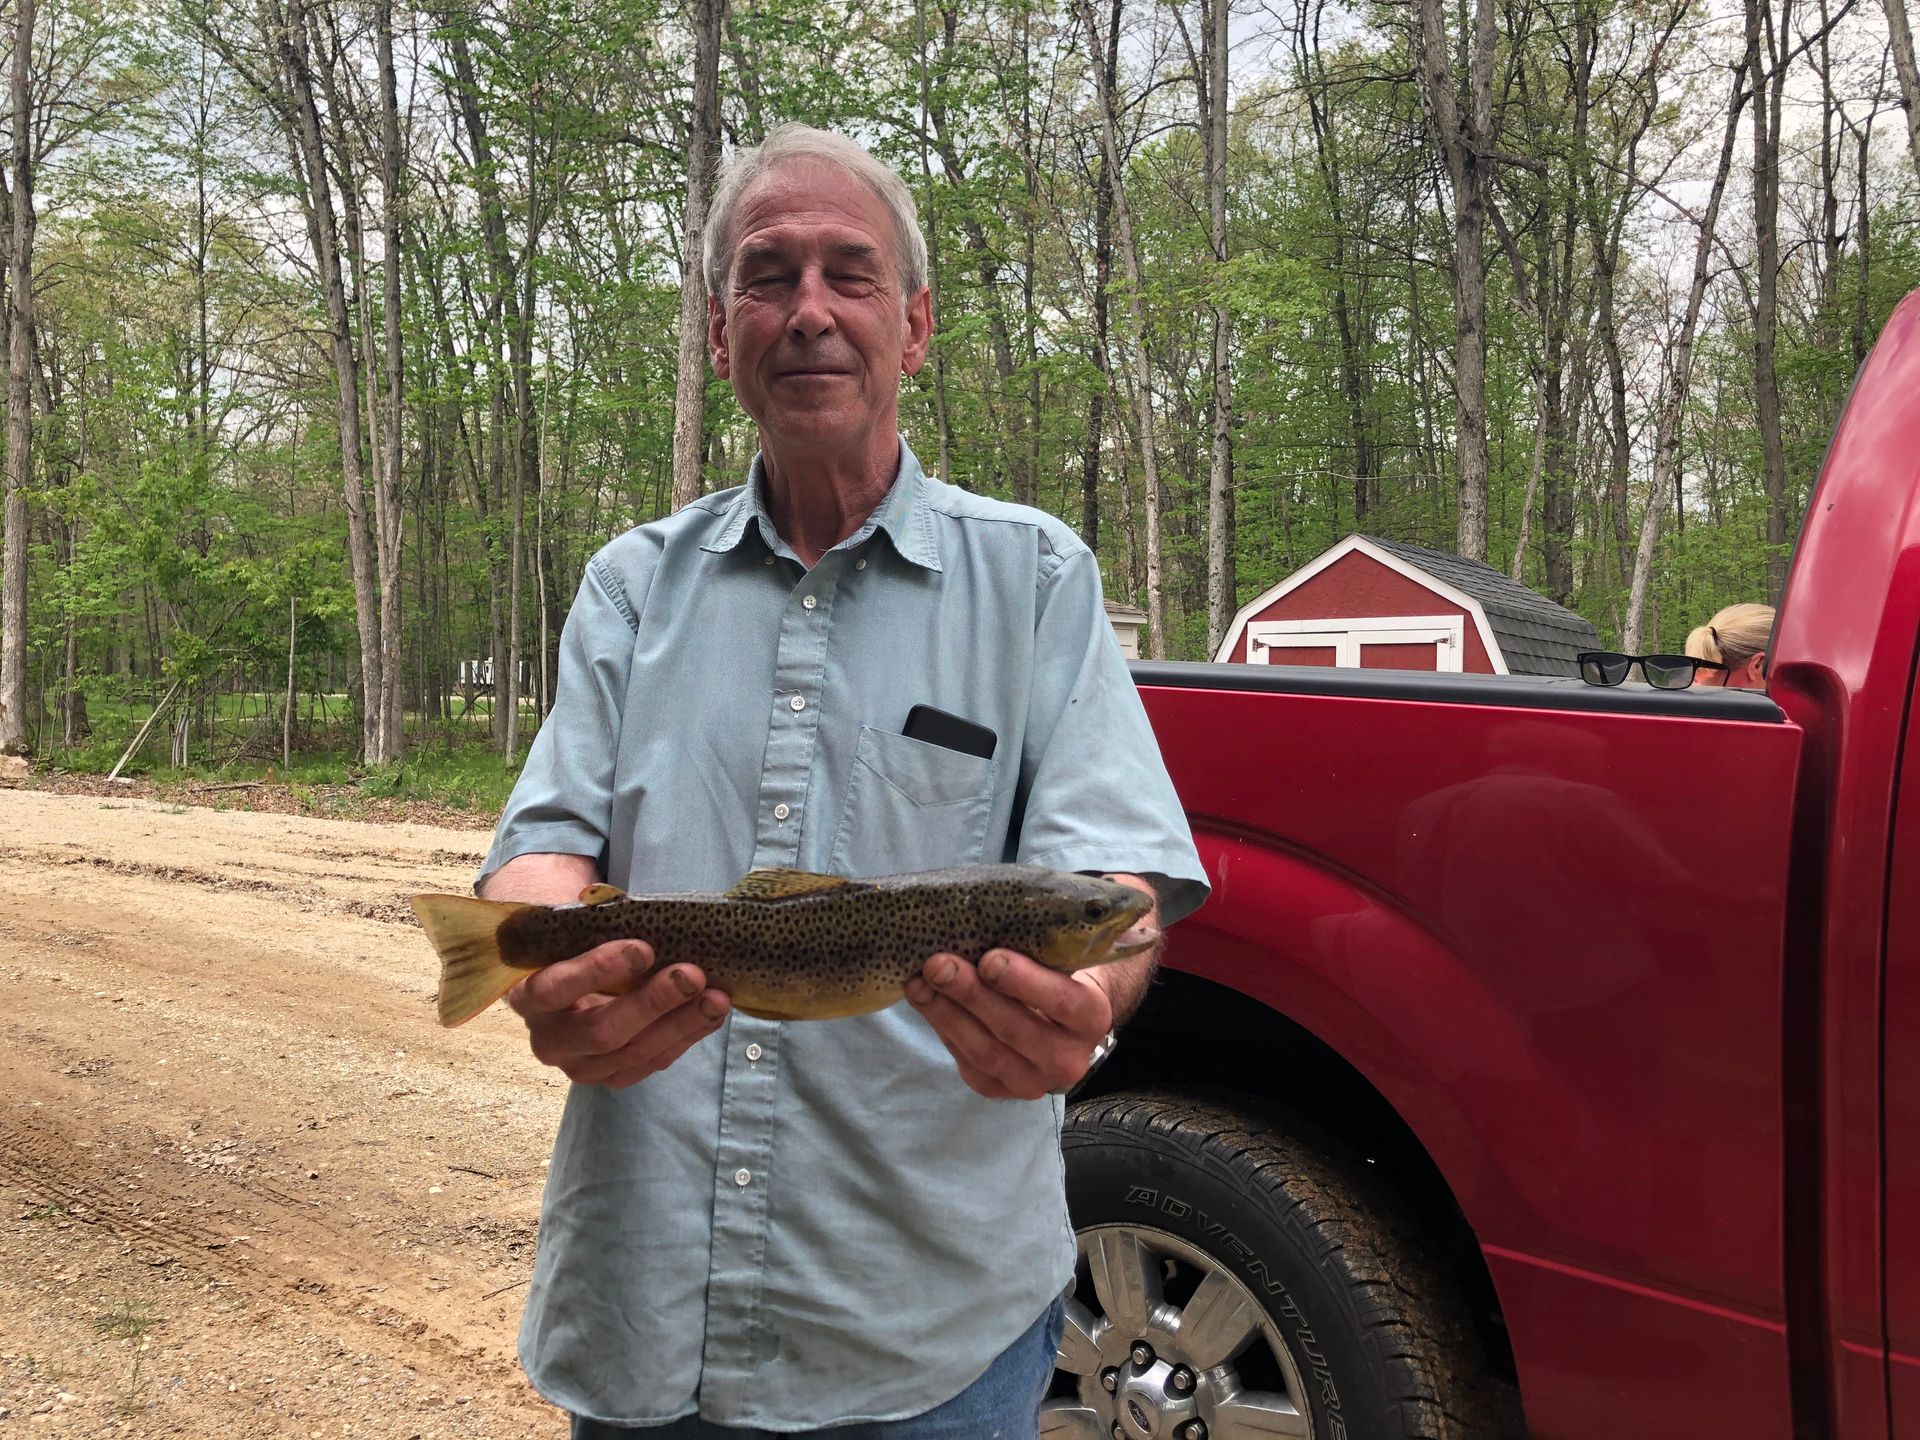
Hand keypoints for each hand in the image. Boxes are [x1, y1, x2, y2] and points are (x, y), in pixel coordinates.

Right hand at [505, 940, 730, 1087]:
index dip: (598, 970)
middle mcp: (549, 1040)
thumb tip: (637, 914)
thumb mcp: (572, 933)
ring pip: (634, 1053)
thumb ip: (594, 927)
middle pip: (601, 1031)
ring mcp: (581, 1065)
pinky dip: (687, 1036)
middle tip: (692, 975)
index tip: (642, 949)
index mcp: (528, 997)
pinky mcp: (612, 1077)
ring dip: (681, 1023)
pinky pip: (653, 1063)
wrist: (568, 981)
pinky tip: (712, 1014)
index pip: (556, 988)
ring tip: (717, 997)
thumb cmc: (574, 948)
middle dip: (652, 1003)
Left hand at [904, 948, 1113, 1099]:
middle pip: (1015, 1030)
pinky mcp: (1001, 1090)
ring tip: (920, 982)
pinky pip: (968, 1063)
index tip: (989, 957)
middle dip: (971, 994)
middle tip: (938, 964)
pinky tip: (926, 1002)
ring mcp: (1034, 1082)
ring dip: (947, 1014)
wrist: (1059, 1019)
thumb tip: (984, 920)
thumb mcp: (1059, 957)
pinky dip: (944, 1029)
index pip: (1062, 1002)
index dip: (1023, 981)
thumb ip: (1037, 946)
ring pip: (986, 1051)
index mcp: (1092, 1018)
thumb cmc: (1055, 973)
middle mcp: (1069, 1059)